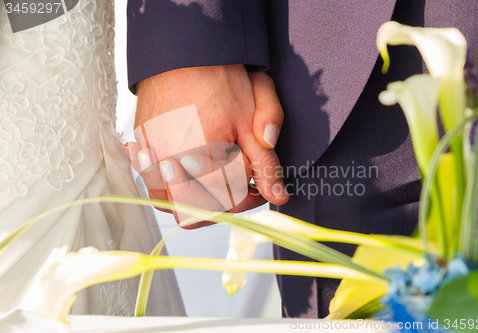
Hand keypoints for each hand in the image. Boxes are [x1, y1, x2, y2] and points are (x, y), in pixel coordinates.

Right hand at [124, 65, 287, 226]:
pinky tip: (192, 173)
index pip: (230, 201)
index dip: (251, 194)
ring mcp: (150, 160)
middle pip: (198, 212)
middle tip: (240, 183)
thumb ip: (266, 165)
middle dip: (224, 203)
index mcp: (200, 161)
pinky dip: (174, 190)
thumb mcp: (250, 124)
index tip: (259, 180)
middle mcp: (168, 166)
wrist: (185, 54)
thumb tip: (279, 197)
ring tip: (217, 180)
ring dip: (197, 202)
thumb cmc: (220, 83)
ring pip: (172, 206)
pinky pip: (154, 187)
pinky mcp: (142, 151)